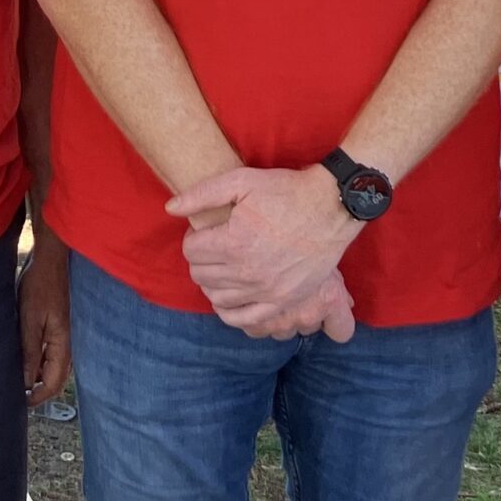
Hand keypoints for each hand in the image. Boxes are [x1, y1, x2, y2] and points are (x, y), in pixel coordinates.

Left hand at [20, 233, 71, 405]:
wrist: (51, 261)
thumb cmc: (40, 286)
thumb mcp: (30, 320)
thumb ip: (29, 351)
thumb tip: (26, 380)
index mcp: (63, 344)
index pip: (54, 383)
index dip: (39, 396)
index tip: (22, 403)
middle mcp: (68, 343)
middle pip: (57, 379)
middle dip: (40, 391)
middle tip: (19, 396)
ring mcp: (66, 336)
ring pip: (55, 367)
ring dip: (40, 377)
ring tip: (19, 381)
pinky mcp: (60, 328)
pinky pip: (53, 354)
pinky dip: (41, 363)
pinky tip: (26, 361)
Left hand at [167, 165, 357, 327]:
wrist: (330, 207)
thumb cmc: (285, 191)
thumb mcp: (241, 181)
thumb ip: (201, 195)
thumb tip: (170, 209)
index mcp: (233, 242)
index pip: (191, 251)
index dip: (195, 239)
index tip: (208, 231)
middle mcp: (247, 272)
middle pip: (201, 275)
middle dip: (201, 259)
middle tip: (214, 247)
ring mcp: (266, 291)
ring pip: (217, 298)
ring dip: (213, 283)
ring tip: (224, 266)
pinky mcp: (283, 301)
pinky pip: (244, 319)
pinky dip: (229, 311)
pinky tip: (230, 296)